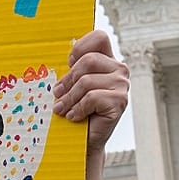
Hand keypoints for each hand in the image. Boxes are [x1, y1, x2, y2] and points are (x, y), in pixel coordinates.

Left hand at [52, 30, 127, 179]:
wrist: (83, 141)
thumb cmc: (75, 109)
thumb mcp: (71, 85)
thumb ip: (72, 69)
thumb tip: (56, 56)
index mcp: (108, 60)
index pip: (99, 37)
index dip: (81, 46)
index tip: (68, 63)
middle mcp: (119, 69)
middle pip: (88, 60)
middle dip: (68, 80)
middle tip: (57, 95)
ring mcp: (122, 85)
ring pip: (87, 81)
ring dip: (70, 98)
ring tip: (63, 109)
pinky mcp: (120, 101)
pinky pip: (92, 98)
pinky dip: (78, 109)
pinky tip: (75, 117)